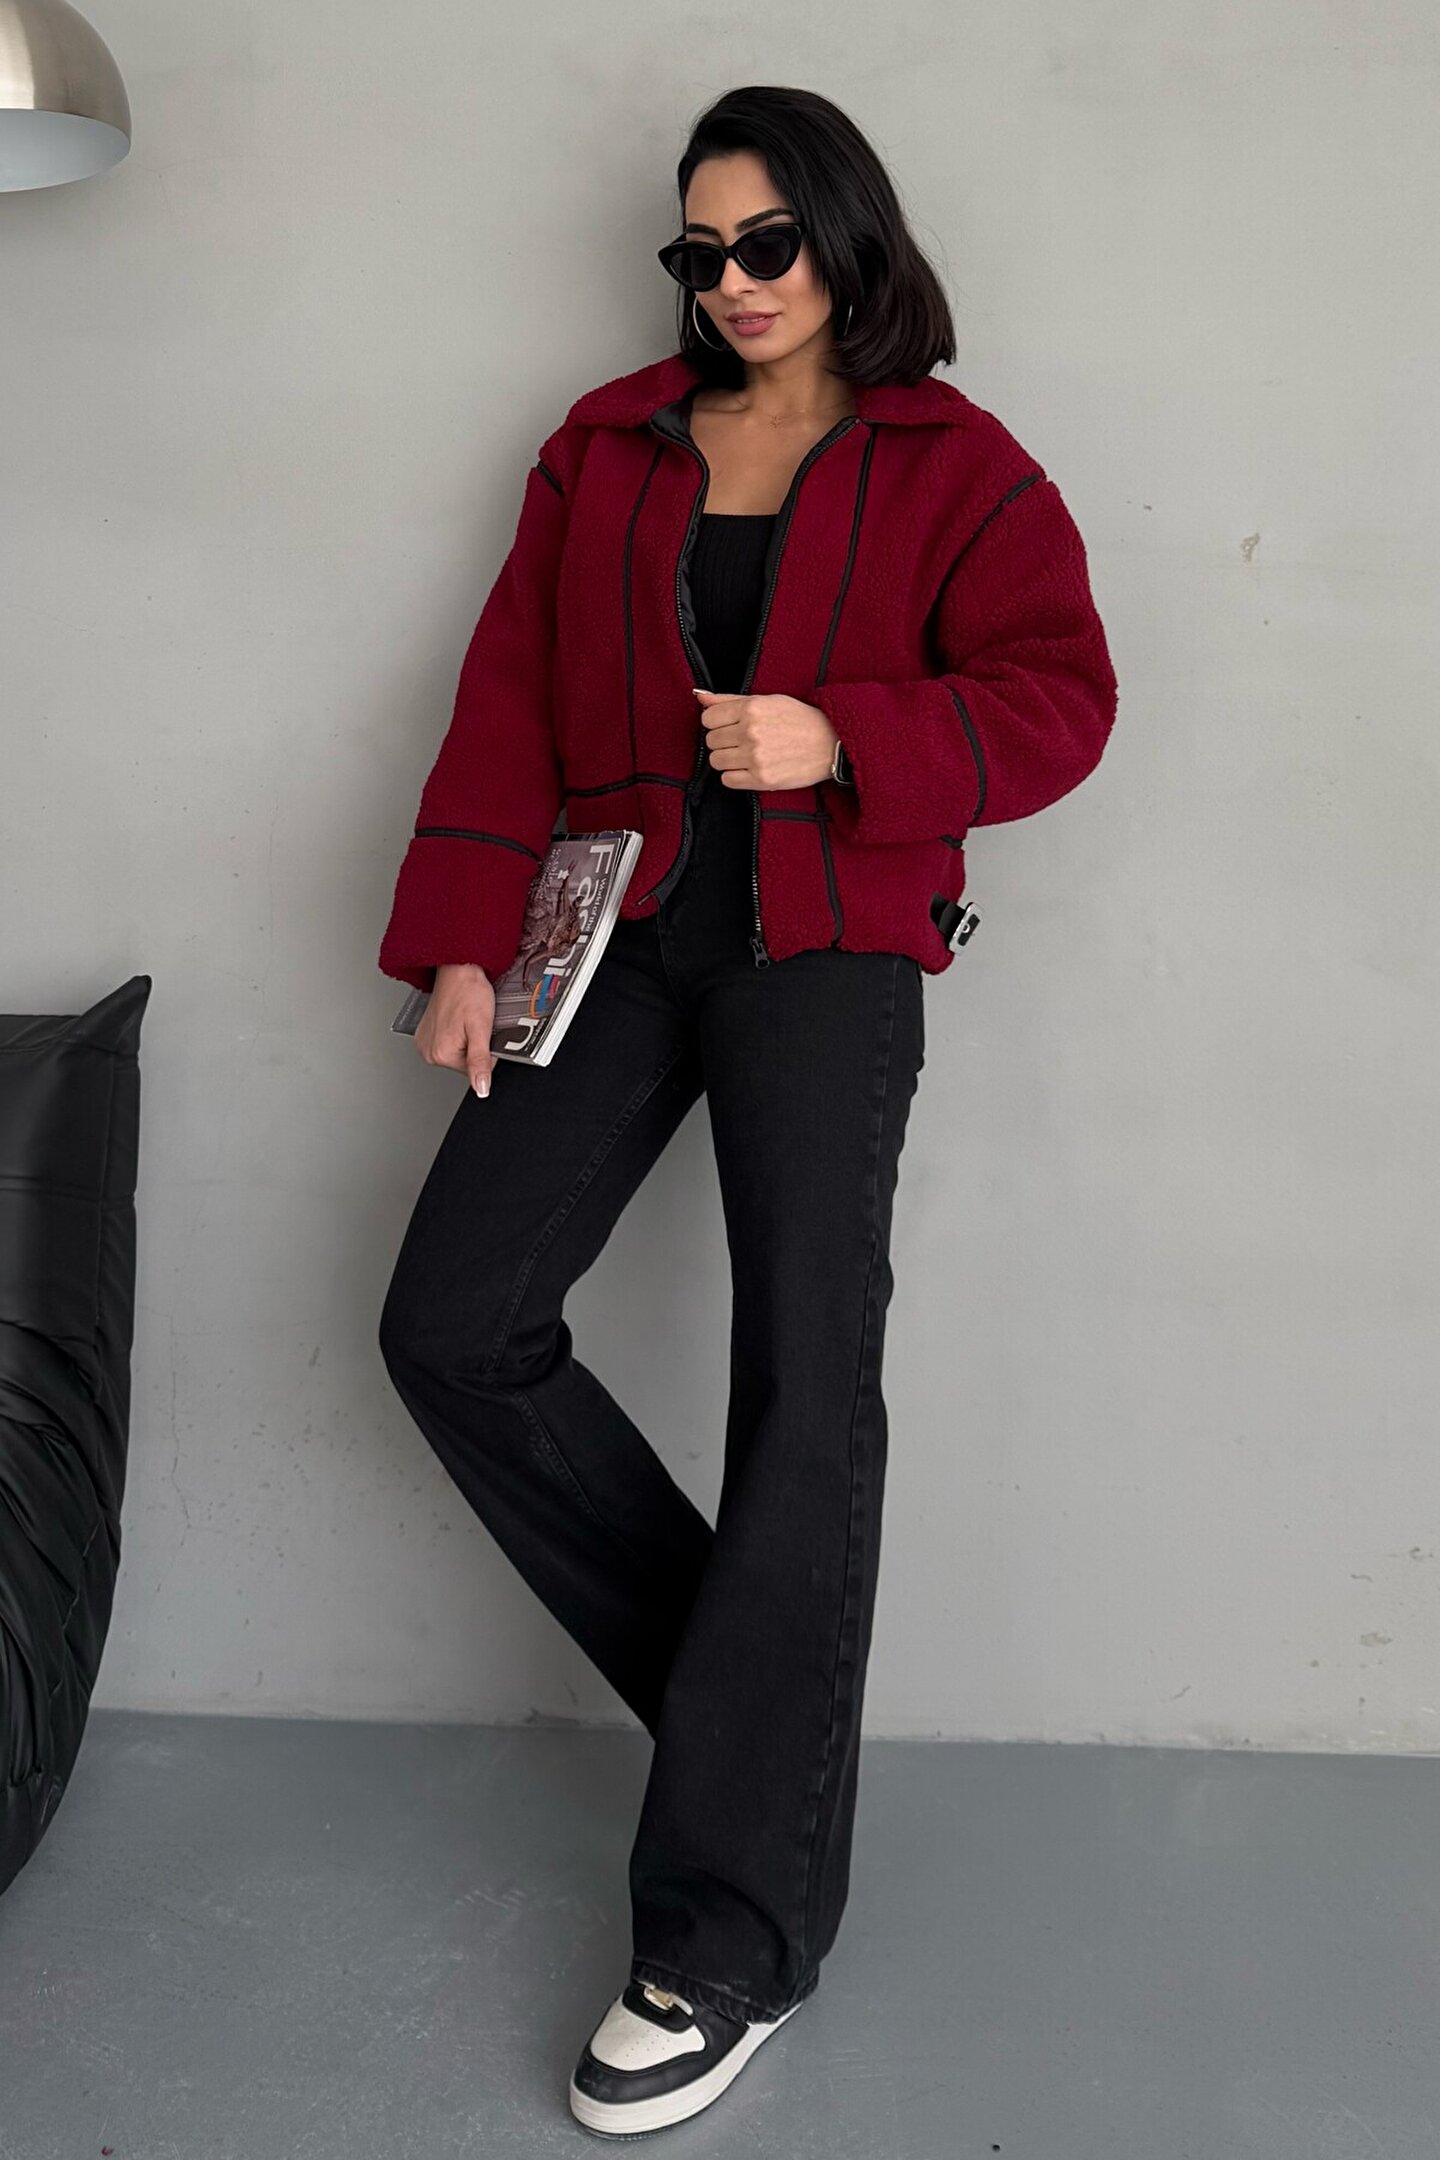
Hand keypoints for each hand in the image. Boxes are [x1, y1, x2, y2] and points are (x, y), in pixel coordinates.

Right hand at [416, 963, 496, 1096]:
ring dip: (465, 1039)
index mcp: (441, 1054)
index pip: (474, 1070)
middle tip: (474, 1024)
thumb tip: (481, 1089)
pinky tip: (457, 1018)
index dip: (485, 1053)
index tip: (482, 1033)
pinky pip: (447, 1042)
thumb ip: (480, 1062)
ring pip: (456, 1053)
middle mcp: (429, 1051)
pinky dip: (455, 1033)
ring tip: (465, 1019)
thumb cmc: (469, 992)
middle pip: (463, 1063)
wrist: (458, 969)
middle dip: (474, 1046)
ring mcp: (425, 1042)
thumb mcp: (481, 1029)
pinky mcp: (425, 1033)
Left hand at [692, 686, 839, 788]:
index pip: (708, 718)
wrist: (830, 743)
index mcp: (751, 708)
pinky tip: (749, 769)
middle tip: (740, 742)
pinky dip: (735, 776)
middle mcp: (751, 732)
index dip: (716, 723)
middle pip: (711, 741)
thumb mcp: (766, 700)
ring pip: (717, 761)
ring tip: (745, 756)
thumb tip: (700, 696)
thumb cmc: (799, 720)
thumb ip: (730, 699)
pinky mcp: (762, 779)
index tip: (728, 726)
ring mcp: (756, 757)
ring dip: (727, 760)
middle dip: (723, 741)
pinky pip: (728, 781)